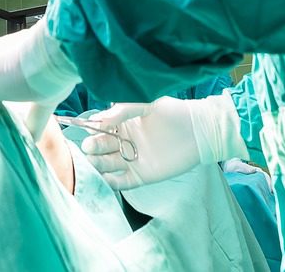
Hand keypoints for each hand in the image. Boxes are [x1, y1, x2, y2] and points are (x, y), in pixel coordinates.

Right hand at [81, 93, 246, 189]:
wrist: (199, 132)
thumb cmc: (174, 112)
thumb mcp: (147, 103)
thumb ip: (124, 109)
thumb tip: (100, 119)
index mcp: (123, 123)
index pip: (101, 127)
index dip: (91, 129)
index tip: (85, 129)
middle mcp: (124, 141)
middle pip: (102, 146)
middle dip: (93, 147)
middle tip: (88, 147)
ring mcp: (132, 159)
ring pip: (108, 164)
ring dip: (98, 164)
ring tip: (91, 163)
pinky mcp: (141, 175)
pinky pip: (122, 181)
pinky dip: (111, 182)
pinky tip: (103, 179)